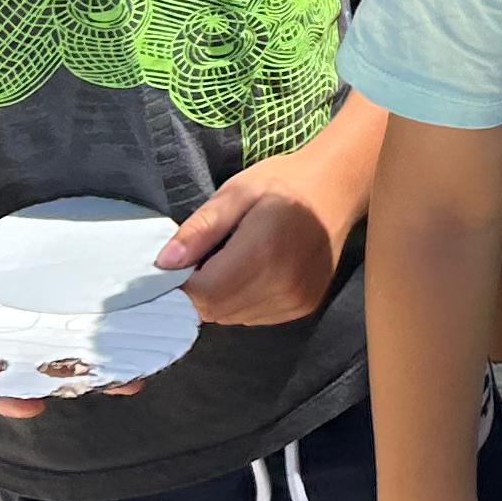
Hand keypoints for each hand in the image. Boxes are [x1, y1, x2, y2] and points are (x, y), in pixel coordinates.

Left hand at [158, 167, 349, 329]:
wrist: (337, 189)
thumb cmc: (283, 183)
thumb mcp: (235, 193)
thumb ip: (201, 229)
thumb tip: (164, 264)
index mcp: (263, 251)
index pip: (204, 293)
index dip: (181, 283)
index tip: (178, 263)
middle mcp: (283, 283)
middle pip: (216, 309)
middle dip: (199, 291)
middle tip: (204, 258)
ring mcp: (297, 299)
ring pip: (233, 317)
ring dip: (221, 298)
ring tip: (231, 263)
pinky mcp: (305, 306)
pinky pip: (255, 317)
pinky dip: (243, 301)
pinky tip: (253, 273)